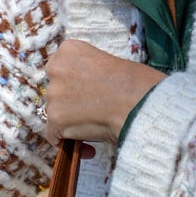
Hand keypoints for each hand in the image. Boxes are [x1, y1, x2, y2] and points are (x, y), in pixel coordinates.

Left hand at [45, 39, 162, 144]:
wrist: (141, 103)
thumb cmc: (137, 83)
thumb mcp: (109, 62)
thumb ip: (89, 71)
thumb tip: (85, 88)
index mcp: (69, 50)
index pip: (60, 68)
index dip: (74, 83)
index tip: (87, 92)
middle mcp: (56, 68)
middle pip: (55, 90)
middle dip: (70, 101)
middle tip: (91, 111)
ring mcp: (53, 95)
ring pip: (55, 113)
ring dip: (71, 121)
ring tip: (95, 128)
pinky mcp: (55, 119)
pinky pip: (54, 135)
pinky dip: (68, 142)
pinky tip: (87, 147)